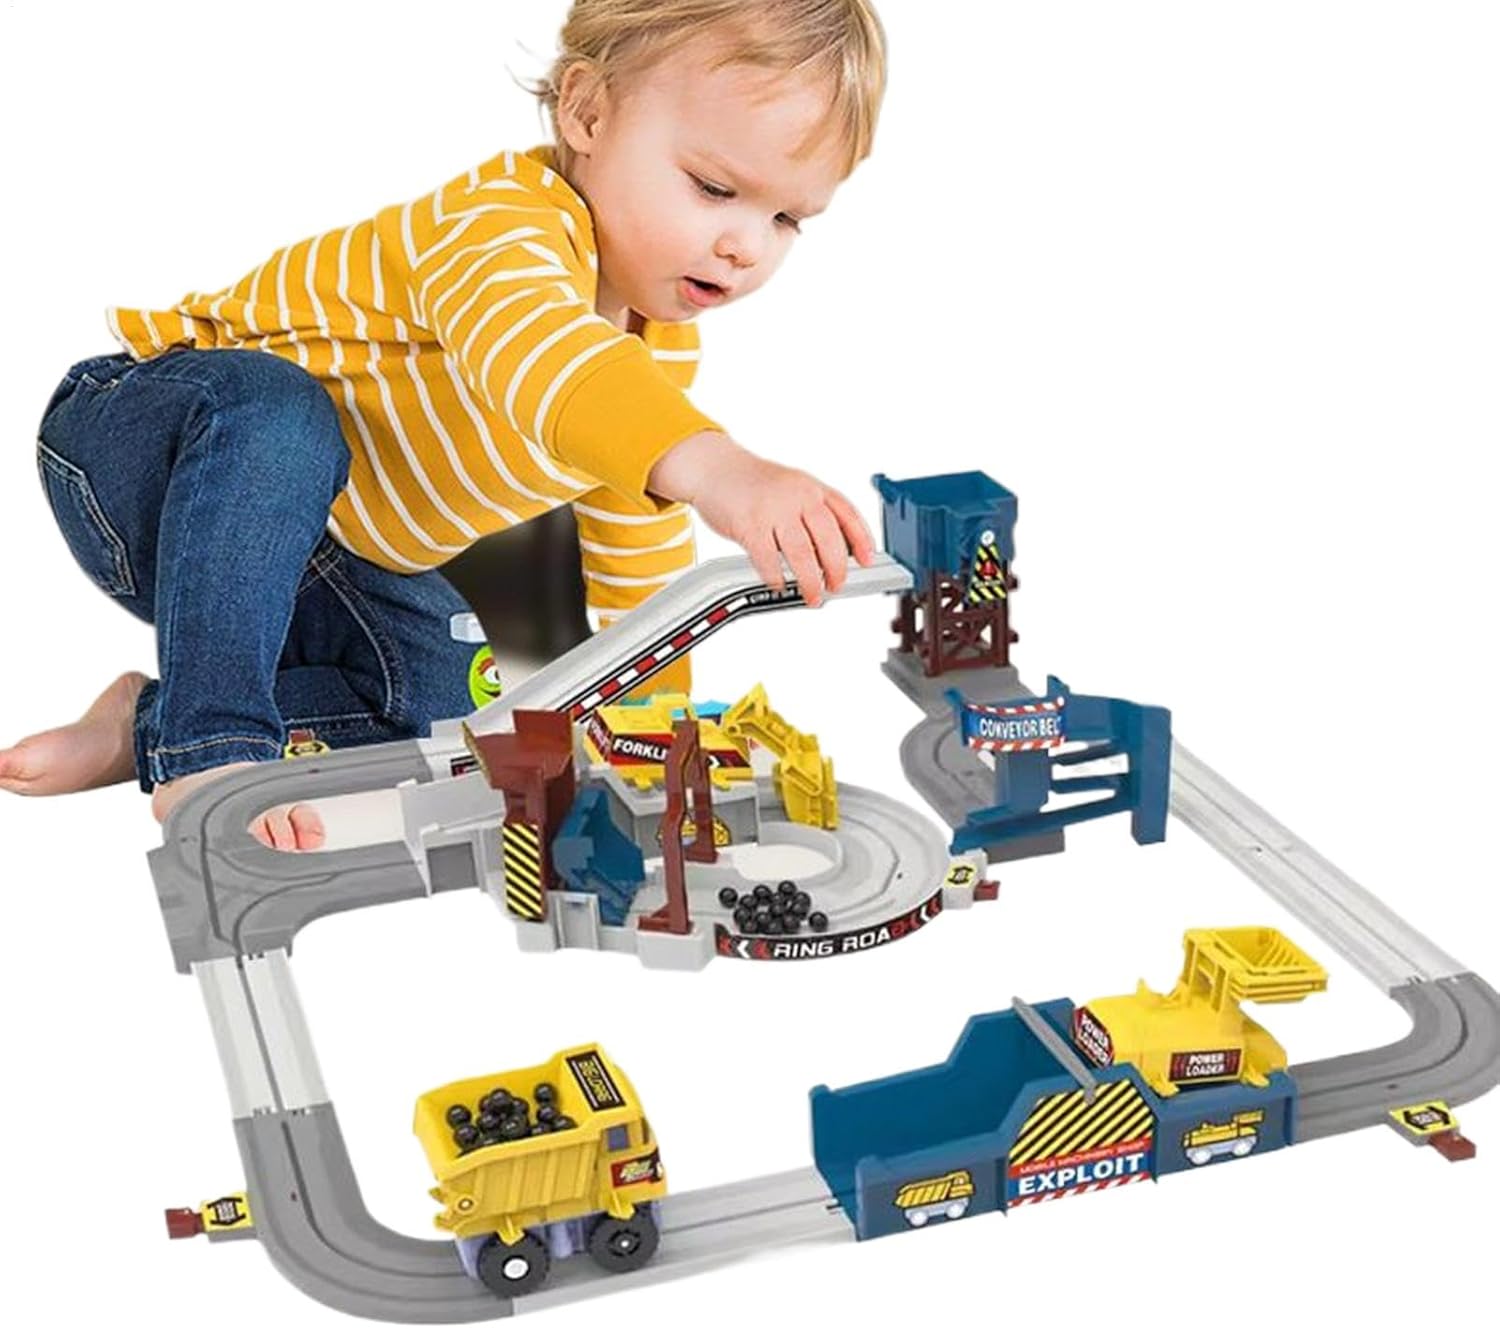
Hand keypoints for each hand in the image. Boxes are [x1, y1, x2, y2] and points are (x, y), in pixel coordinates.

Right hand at [648, 432, 875, 605]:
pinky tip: (779, 584)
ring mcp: (773, 510)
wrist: (714, 468)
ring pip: (802, 554)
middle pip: (829, 539)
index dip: (862, 539)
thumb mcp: (792, 487)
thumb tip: (834, 550)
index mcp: (812, 487)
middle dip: (837, 568)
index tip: (868, 561)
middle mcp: (797, 496)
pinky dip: (776, 577)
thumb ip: (812, 512)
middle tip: (836, 585)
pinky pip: (769, 559)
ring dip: (810, 581)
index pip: (847, 514)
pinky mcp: (749, 524)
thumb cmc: (753, 483)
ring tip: (813, 595)